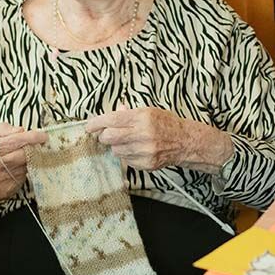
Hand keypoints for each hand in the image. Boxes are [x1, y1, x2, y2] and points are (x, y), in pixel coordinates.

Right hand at [0, 123, 47, 199]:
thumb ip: (5, 130)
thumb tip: (21, 130)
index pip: (17, 141)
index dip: (33, 137)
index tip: (42, 136)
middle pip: (24, 155)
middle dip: (33, 149)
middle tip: (35, 146)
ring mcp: (0, 180)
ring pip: (24, 167)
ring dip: (27, 161)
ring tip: (18, 158)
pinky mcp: (4, 190)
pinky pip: (21, 179)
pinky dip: (21, 172)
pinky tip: (14, 169)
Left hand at [87, 105, 233, 172]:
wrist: (185, 142)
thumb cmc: (166, 123)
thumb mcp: (149, 111)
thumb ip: (129, 113)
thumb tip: (114, 112)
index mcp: (143, 117)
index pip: (112, 120)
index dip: (97, 123)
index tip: (89, 126)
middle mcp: (143, 134)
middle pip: (109, 137)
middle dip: (103, 136)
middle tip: (105, 134)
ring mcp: (144, 151)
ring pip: (116, 150)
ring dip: (116, 146)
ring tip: (126, 141)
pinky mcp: (146, 164)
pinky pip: (125, 160)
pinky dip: (126, 155)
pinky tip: (135, 149)